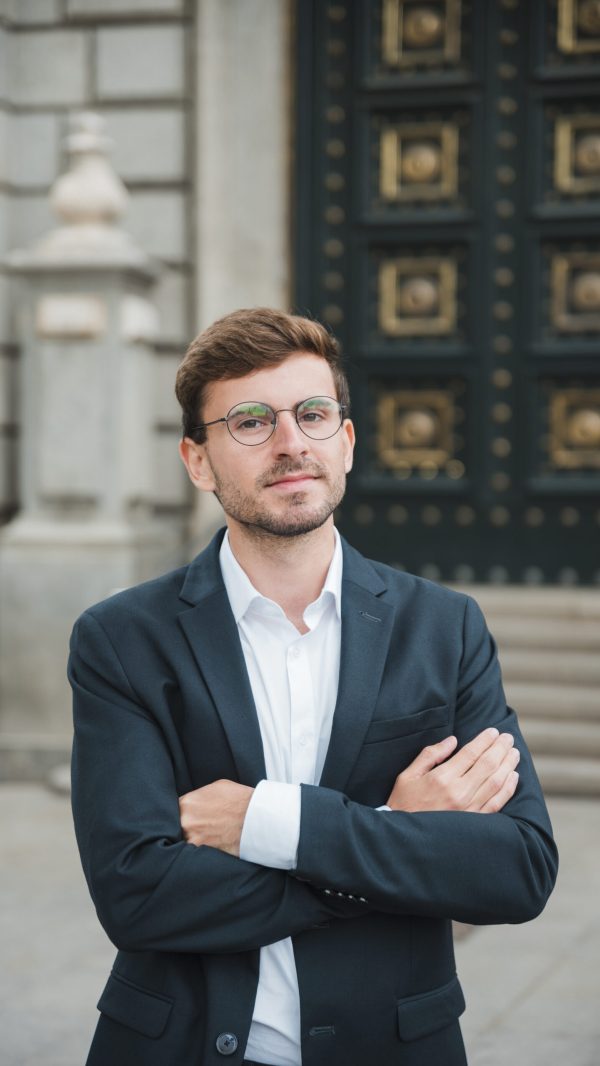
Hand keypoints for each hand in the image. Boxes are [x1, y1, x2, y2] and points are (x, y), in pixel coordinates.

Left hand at [179, 779, 253, 855]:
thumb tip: (195, 802)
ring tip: (204, 838)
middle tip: (195, 828)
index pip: (172, 811)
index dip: (178, 815)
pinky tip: (207, 848)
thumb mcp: (216, 788)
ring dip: (190, 840)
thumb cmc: (240, 800)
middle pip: (175, 828)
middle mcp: (186, 821)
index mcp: (187, 803)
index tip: (184, 818)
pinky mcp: (202, 852)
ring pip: (183, 841)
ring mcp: (193, 839)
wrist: (257, 818)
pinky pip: (193, 854)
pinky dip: (197, 853)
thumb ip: (200, 796)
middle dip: (182, 828)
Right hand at [386, 727, 519, 813]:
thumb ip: (430, 755)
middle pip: (488, 765)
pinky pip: (497, 803)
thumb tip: (452, 741)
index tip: (493, 731)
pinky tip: (513, 777)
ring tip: (513, 753)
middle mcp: (459, 792)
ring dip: (507, 765)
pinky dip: (508, 789)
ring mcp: (469, 809)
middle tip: (508, 737)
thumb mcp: (408, 775)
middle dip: (500, 748)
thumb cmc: (403, 804)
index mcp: (442, 778)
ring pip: (496, 782)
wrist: (405, 839)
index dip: (484, 740)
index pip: (471, 753)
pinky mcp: (475, 822)